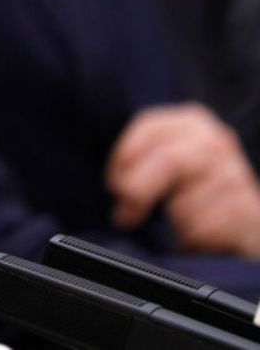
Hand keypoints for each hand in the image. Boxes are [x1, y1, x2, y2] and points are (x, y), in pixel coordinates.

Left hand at [107, 102, 259, 255]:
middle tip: (124, 216)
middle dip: (138, 192)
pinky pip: (202, 230)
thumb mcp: (169, 163)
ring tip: (182, 222)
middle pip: (167, 162)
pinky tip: (203, 235)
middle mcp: (217, 142)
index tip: (114, 184)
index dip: (123, 158)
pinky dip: (193, 238)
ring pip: (184, 203)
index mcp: (192, 122)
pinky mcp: (248, 212)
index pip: (148, 127)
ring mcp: (236, 175)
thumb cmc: (195, 190)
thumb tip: (120, 189)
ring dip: (173, 221)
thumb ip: (142, 162)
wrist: (244, 223)